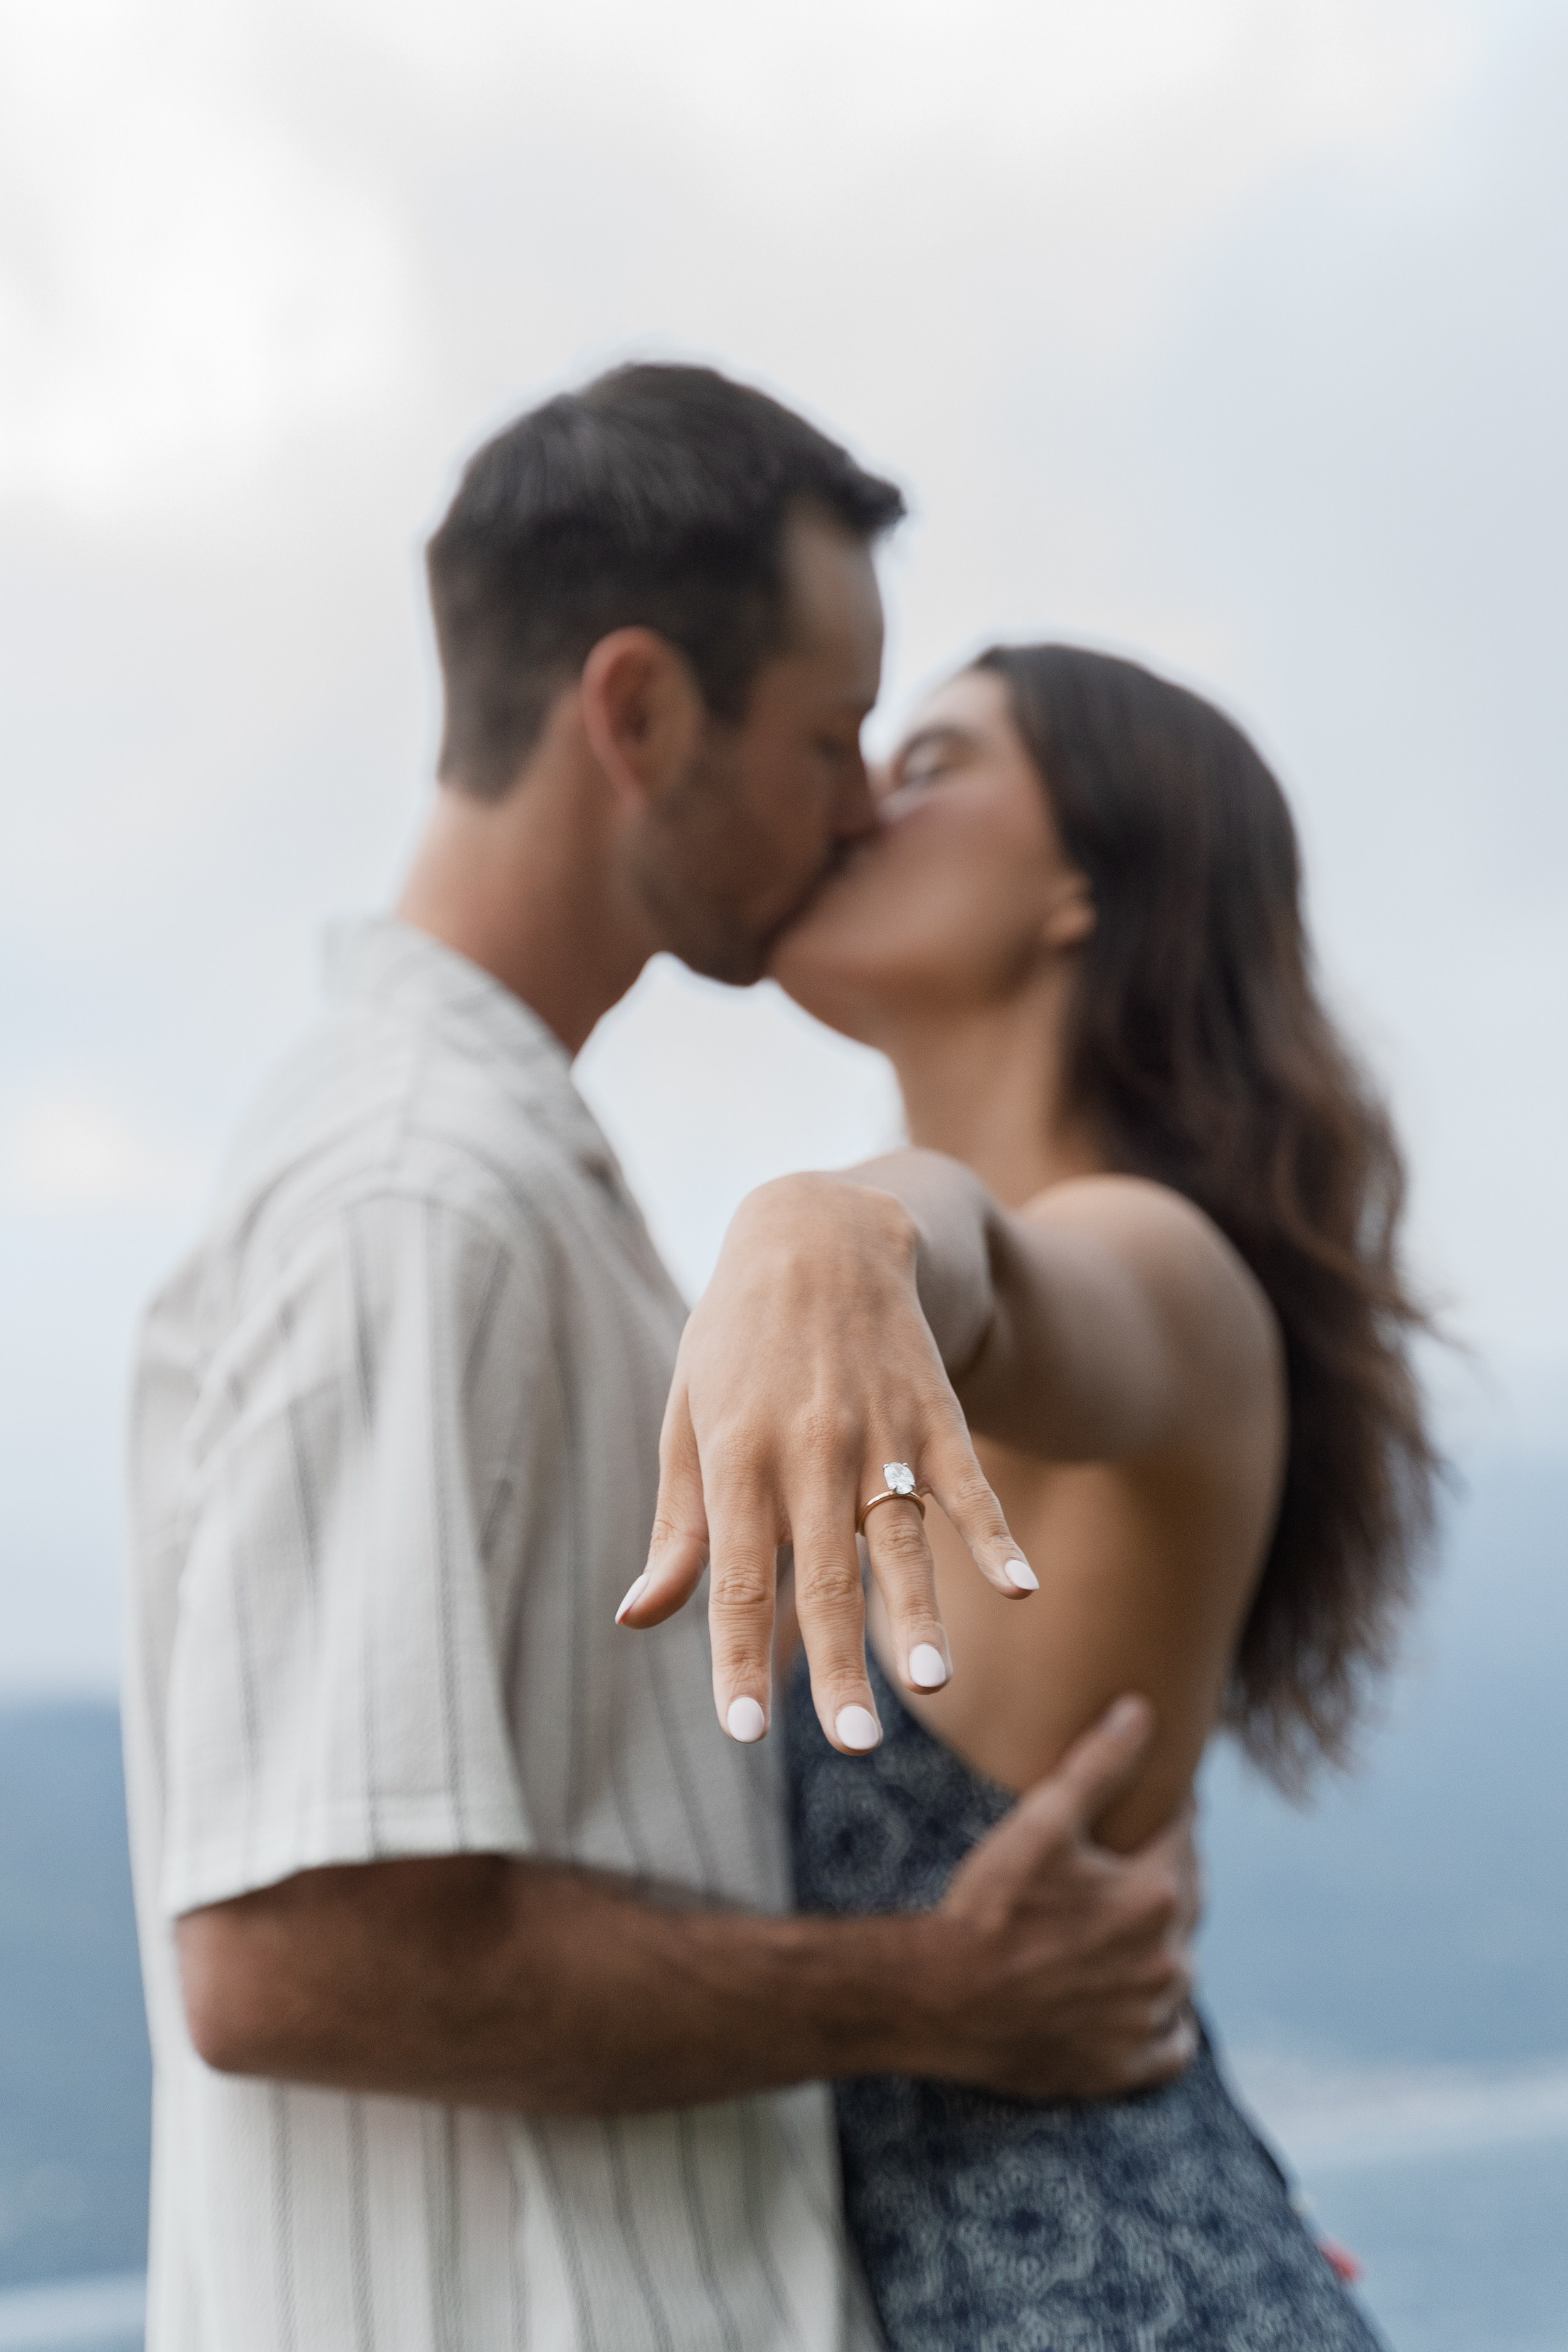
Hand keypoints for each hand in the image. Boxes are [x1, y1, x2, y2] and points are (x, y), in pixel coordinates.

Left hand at [618, 1174, 1035, 1751]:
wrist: (817, 1231)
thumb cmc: (736, 1341)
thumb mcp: (687, 1419)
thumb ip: (677, 1526)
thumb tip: (638, 1619)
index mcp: (735, 1459)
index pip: (739, 1580)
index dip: (740, 1657)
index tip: (744, 1730)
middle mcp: (807, 1452)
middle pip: (823, 1578)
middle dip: (837, 1665)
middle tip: (852, 1743)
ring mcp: (878, 1432)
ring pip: (899, 1540)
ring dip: (917, 1615)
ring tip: (930, 1686)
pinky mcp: (934, 1413)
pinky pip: (968, 1484)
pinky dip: (994, 1537)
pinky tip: (1021, 1589)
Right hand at [929, 1695, 1199, 2098]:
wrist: (939, 1999)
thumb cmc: (988, 1906)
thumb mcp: (1041, 1823)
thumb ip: (1099, 1763)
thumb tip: (1142, 1710)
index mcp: (1156, 1897)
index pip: (1185, 1839)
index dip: (1169, 1815)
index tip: (1153, 1804)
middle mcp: (1167, 1962)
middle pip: (1186, 1902)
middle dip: (1164, 1875)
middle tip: (1129, 1859)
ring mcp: (1148, 2019)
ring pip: (1179, 1970)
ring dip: (1162, 1945)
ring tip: (1124, 1924)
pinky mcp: (1125, 2067)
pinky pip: (1171, 2043)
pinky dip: (1163, 2021)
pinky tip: (1137, 2000)